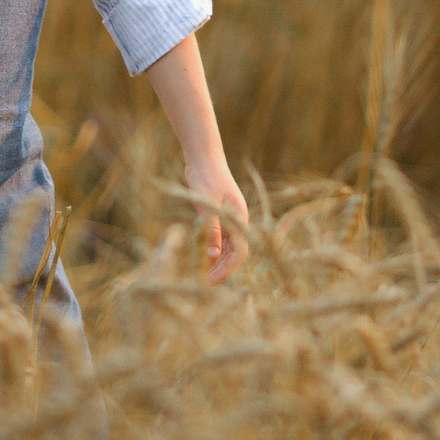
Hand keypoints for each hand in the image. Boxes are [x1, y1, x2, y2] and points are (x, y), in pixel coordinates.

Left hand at [185, 153, 248, 283]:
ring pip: (226, 247)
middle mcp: (237, 220)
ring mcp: (228, 218)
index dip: (227, 269)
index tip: (211, 281)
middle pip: (234, 252)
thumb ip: (211, 230)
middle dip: (221, 269)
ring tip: (201, 274)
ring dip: (216, 261)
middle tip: (203, 283)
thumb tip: (213, 256)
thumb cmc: (206, 178)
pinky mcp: (217, 215)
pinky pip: (218, 238)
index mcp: (240, 219)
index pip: (240, 252)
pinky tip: (200, 258)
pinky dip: (210, 249)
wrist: (203, 156)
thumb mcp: (207, 205)